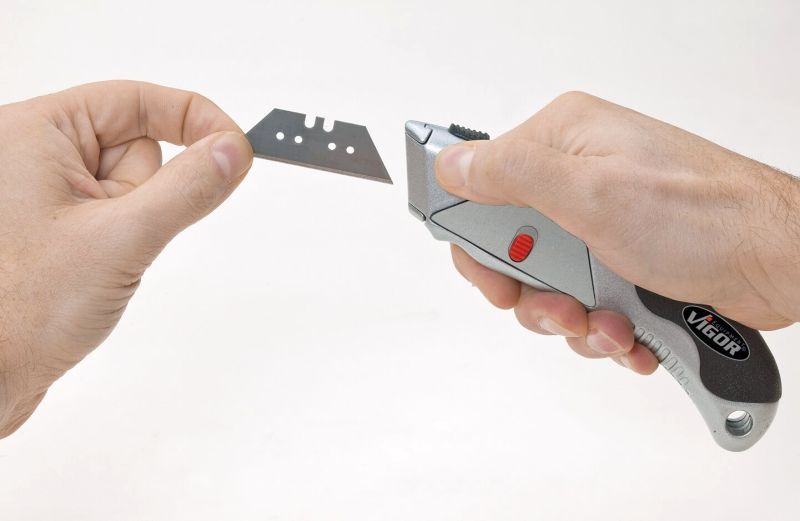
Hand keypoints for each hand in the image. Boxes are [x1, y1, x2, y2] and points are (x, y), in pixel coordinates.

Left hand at [0, 81, 252, 436]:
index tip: (240, 149)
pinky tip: (91, 270)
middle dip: (145, 195)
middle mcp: (33, 152)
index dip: (195, 119)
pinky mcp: (54, 223)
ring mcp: (43, 190)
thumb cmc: (21, 310)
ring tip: (95, 264)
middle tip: (113, 238)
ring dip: (134, 225)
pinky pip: (117, 214)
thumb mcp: (123, 239)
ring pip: (132, 187)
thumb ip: (187, 189)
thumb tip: (233, 150)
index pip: (137, 100)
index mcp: (34, 131)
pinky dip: (122, 240)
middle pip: (137, 146)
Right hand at [435, 92, 799, 373]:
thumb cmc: (703, 216)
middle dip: (533, 291)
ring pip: (548, 284)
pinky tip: (629, 331)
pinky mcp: (623, 260)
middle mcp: (579, 178)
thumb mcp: (589, 192)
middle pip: (512, 245)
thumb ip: (509, 174)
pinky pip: (584, 302)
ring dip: (572, 317)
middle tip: (561, 304)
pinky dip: (602, 328)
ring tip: (608, 323)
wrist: (779, 261)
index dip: (475, 237)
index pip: (480, 183)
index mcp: (562, 142)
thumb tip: (449, 164)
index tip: (491, 274)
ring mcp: (601, 221)